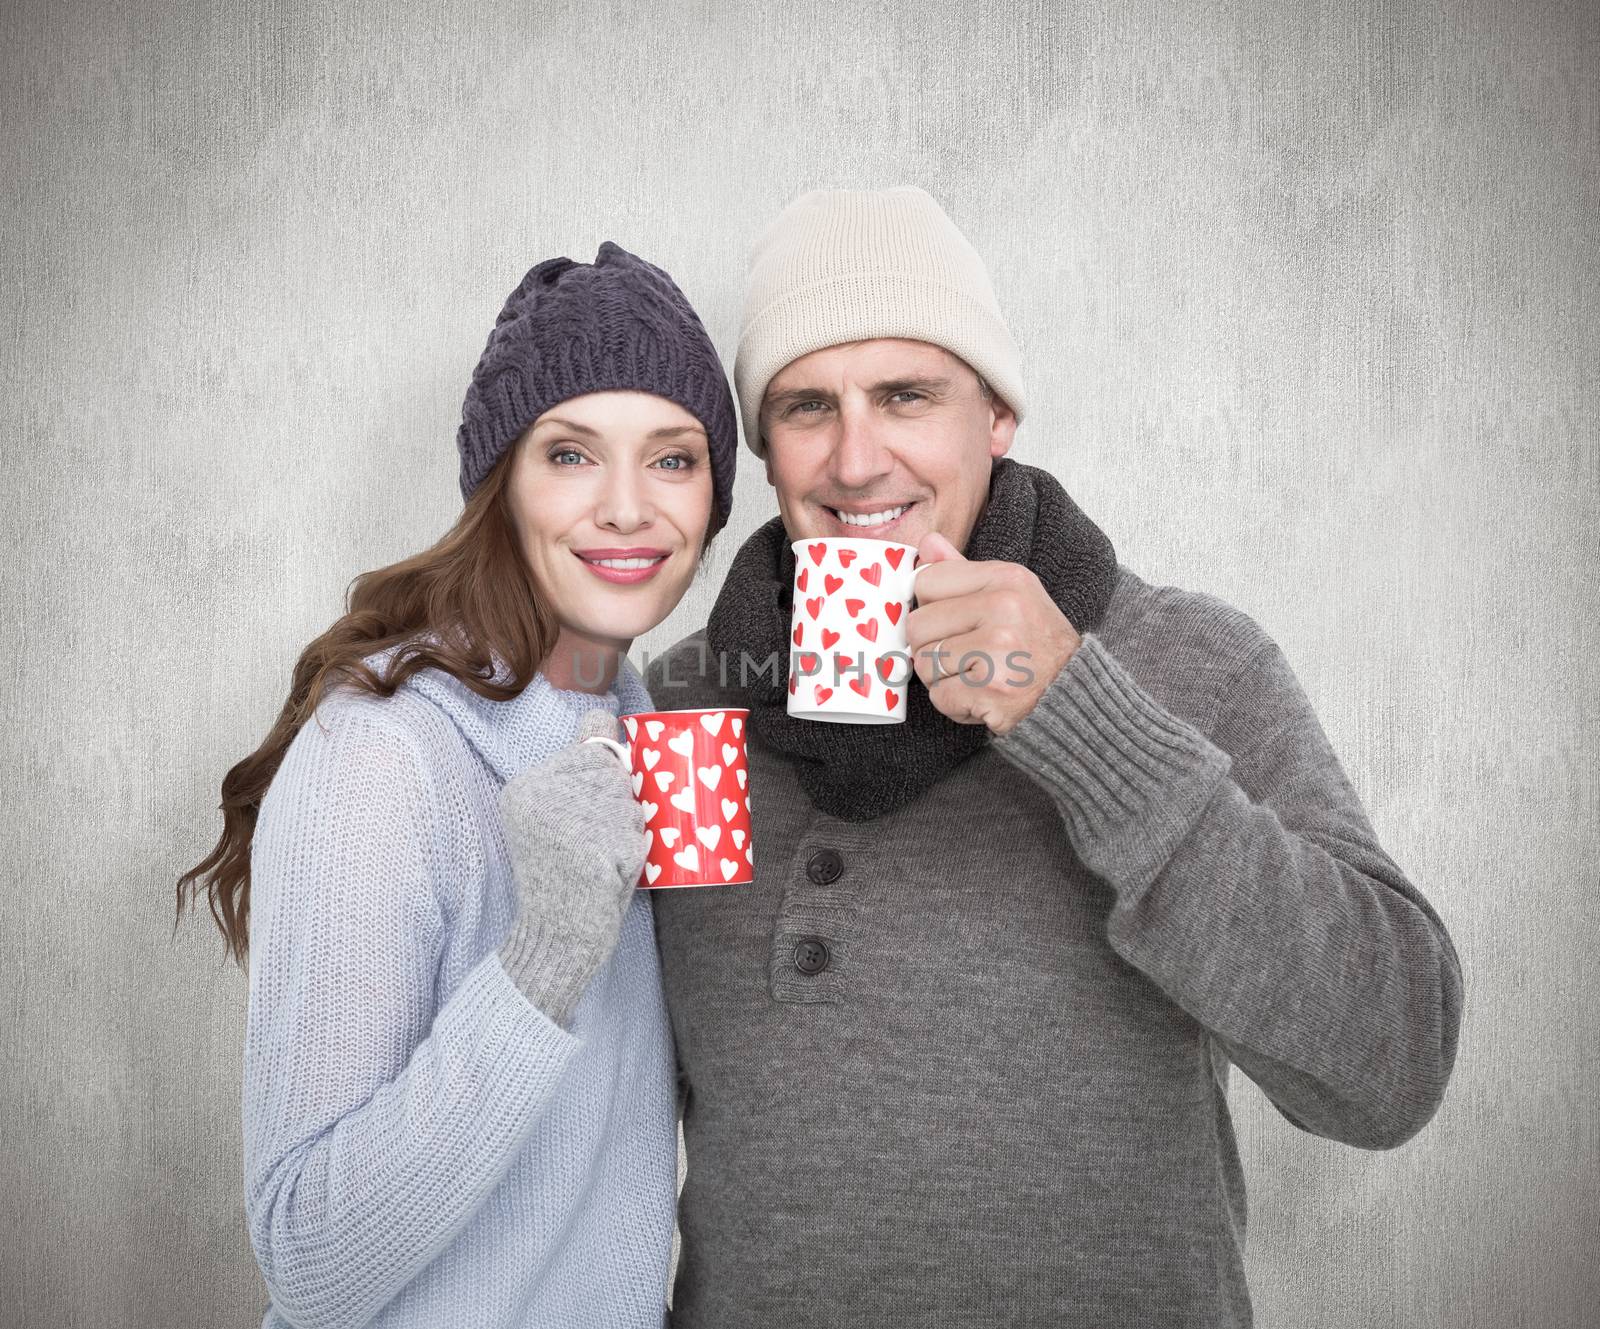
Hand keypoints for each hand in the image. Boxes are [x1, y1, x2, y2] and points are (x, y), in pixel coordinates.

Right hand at [495, 710, 648, 1025]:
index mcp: (526, 785)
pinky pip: (638, 834)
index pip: (593, 739)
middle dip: (621, 804)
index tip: (587, 811)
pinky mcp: (594, 845)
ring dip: (629, 830)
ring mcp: (568, 817)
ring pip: (631, 800)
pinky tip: (606, 876)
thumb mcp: (554, 819)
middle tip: (593, 844)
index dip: (607, 771)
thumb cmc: (564, 878)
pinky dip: (635, 856)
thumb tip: (606, 721)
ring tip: (599, 861)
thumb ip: (574, 775)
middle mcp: (541, 792)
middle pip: (616, 769)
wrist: (554, 939)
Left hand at [905, 531, 1081, 734]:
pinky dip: (955, 704)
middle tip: (966, 655)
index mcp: (1005, 578)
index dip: (930, 607)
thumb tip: (926, 543)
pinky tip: (981, 696)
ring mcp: (997, 650)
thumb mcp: (1009, 593)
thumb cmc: (1035, 643)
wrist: (1073, 690)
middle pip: (918, 626)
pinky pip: (939, 697)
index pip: (926, 582)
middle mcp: (1003, 609)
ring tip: (977, 675)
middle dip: (932, 647)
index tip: (951, 621)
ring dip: (942, 678)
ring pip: (924, 664)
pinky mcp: (990, 689)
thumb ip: (962, 569)